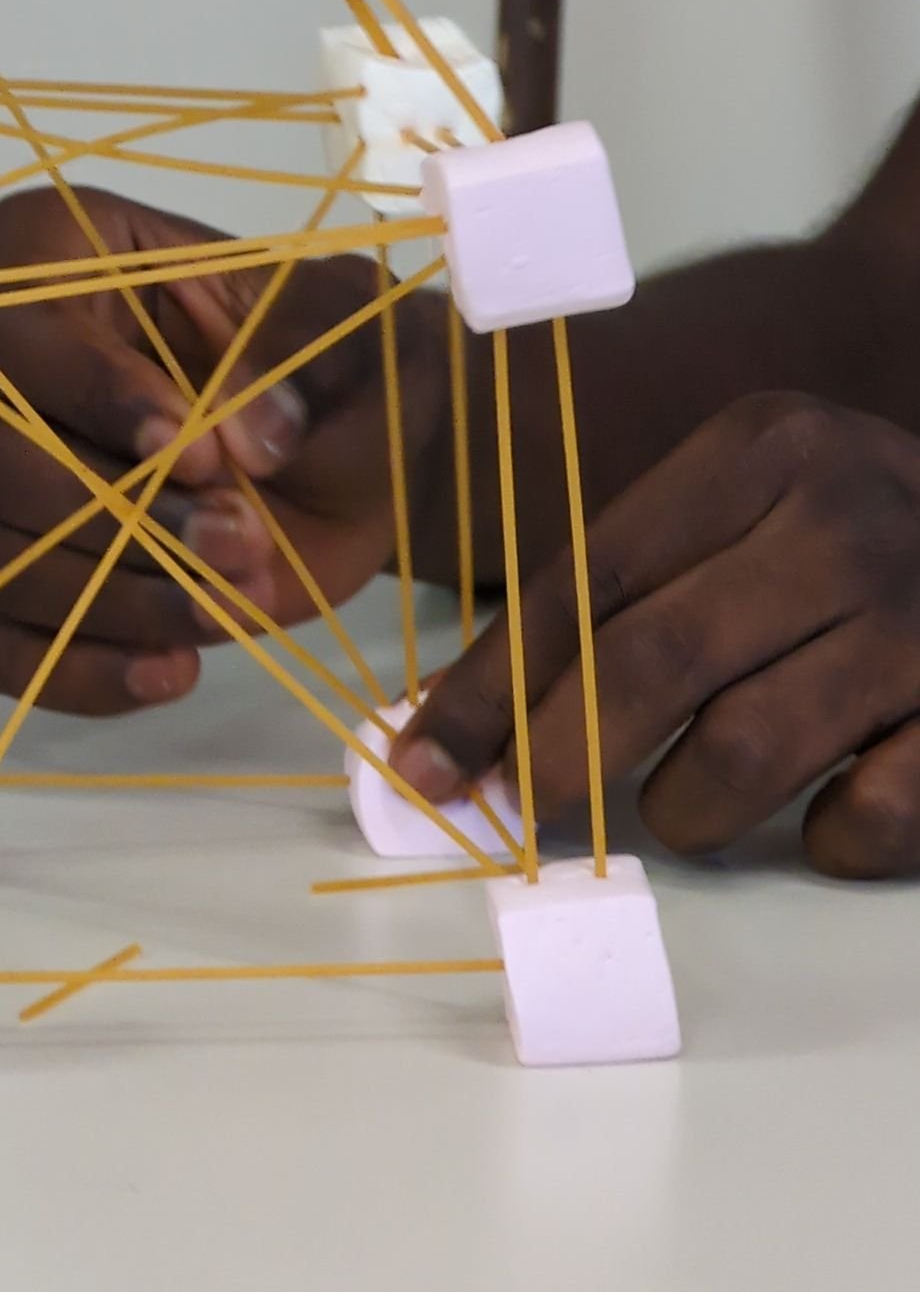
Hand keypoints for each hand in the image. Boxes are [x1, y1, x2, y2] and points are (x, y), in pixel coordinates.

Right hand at [0, 188, 448, 715]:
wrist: (365, 456)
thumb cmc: (343, 362)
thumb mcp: (353, 333)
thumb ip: (306, 358)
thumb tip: (250, 435)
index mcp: (67, 262)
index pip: (11, 306)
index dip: (86, 383)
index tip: (193, 442)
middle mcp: (10, 372)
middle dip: (119, 514)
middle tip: (243, 537)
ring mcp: (10, 483)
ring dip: (119, 596)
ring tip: (236, 600)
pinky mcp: (35, 580)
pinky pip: (3, 645)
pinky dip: (82, 672)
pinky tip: (177, 669)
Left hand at [398, 392, 919, 878]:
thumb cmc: (857, 530)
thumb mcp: (755, 500)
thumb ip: (636, 581)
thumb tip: (475, 718)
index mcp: (762, 449)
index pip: (587, 577)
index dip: (490, 682)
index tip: (422, 759)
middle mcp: (841, 520)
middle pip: (651, 661)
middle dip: (556, 757)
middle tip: (516, 812)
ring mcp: (919, 618)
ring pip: (742, 752)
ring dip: (683, 807)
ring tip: (685, 802)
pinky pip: (866, 820)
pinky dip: (824, 841)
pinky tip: (821, 812)